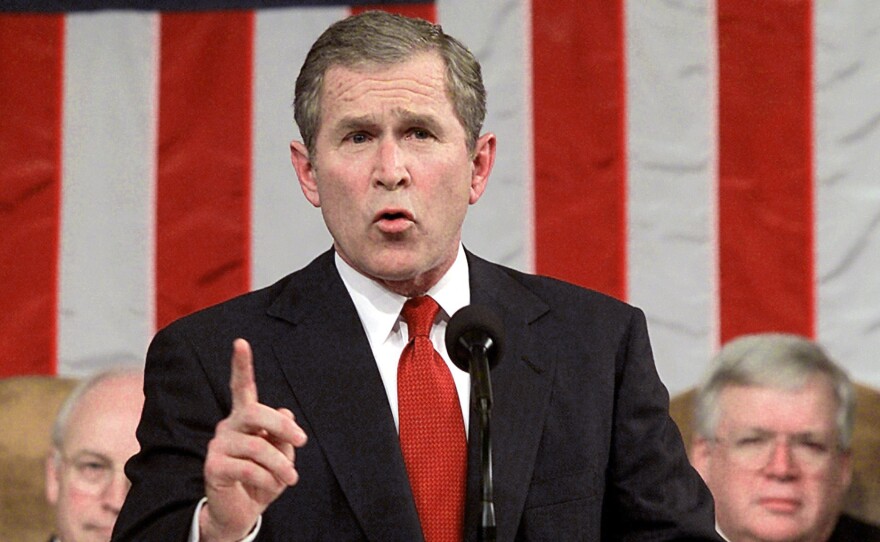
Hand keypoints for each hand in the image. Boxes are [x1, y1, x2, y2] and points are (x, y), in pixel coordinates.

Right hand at [199, 338, 307, 540]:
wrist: (242, 514)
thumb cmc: (264, 480)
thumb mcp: (282, 457)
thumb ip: (283, 435)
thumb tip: (285, 413)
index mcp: (245, 418)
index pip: (242, 387)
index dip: (241, 365)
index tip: (240, 342)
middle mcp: (228, 426)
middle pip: (256, 413)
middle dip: (283, 427)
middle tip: (302, 441)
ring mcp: (218, 446)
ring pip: (258, 447)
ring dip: (281, 465)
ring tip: (291, 479)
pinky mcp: (213, 467)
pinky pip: (249, 469)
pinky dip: (267, 480)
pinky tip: (271, 488)